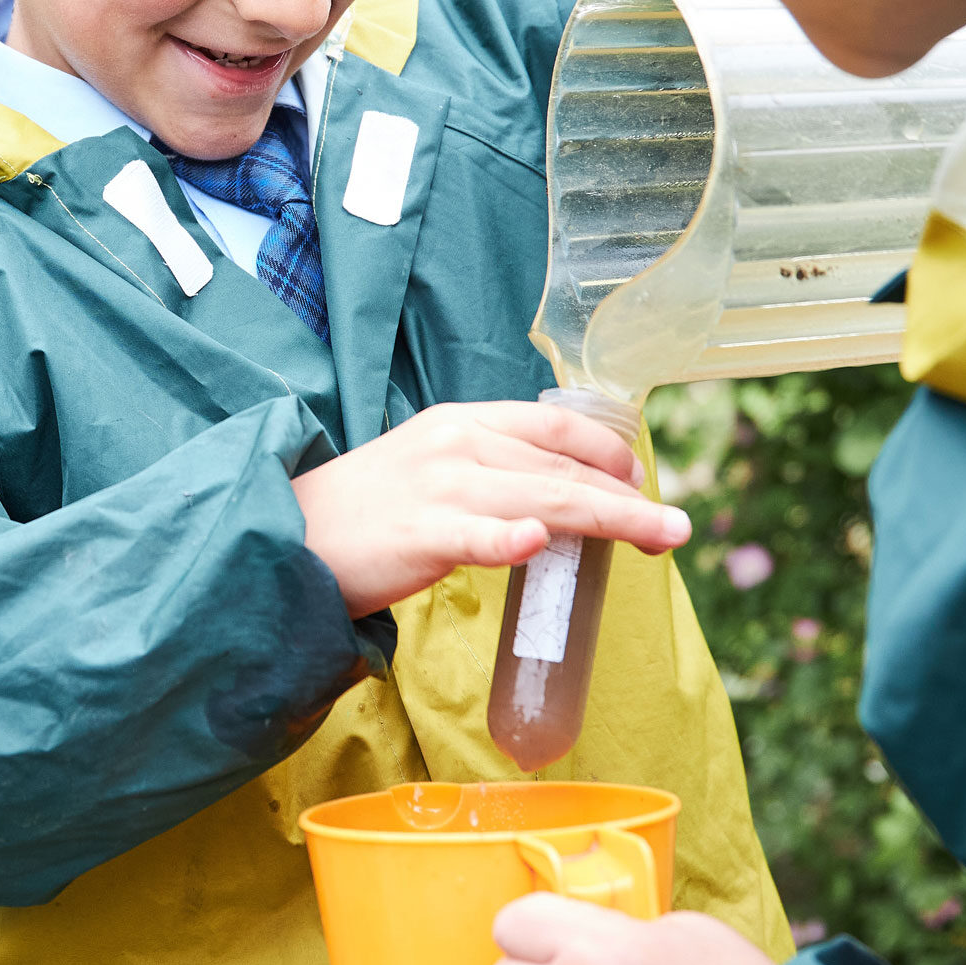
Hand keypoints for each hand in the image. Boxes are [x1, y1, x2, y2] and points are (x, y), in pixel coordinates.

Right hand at [291, 401, 691, 618]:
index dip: (607, 449)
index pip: (553, 425)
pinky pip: (474, 535)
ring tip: (659, 538)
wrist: (289, 532)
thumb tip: (550, 506)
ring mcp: (439, 488)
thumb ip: (486, 473)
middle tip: (676, 528)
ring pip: (543, 499)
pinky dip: (509, 538)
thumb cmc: (363, 510)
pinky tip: (539, 543)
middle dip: (628, 498)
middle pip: (562, 467)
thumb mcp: (430, 468)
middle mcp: (457, 443)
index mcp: (461, 421)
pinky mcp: (416, 534)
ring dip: (611, 519)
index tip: (641, 480)